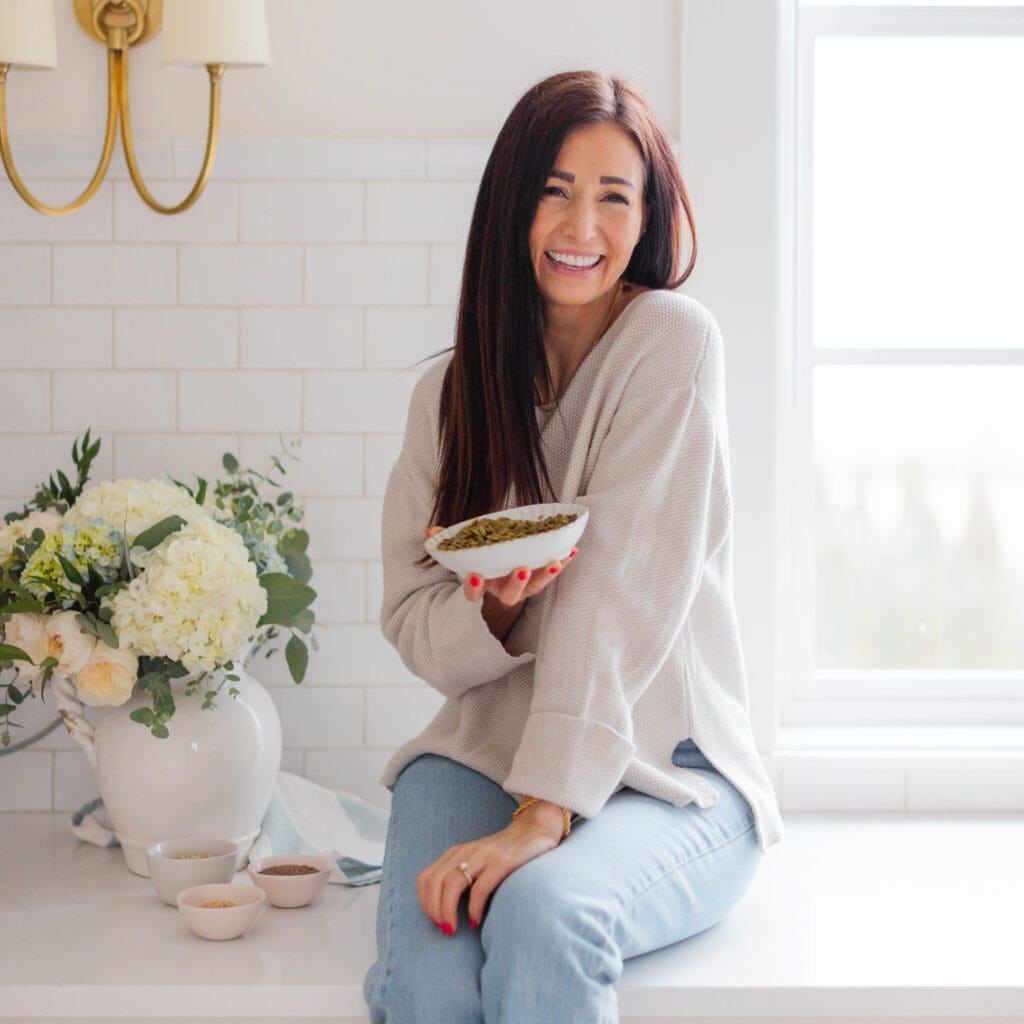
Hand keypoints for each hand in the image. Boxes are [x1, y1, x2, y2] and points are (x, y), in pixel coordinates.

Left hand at [417, 802, 566, 934]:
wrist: (535, 829)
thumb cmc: (504, 853)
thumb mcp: (476, 861)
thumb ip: (461, 876)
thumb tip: (443, 910)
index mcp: (456, 853)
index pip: (425, 879)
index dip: (425, 903)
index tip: (435, 921)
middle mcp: (465, 852)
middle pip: (434, 883)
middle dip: (434, 910)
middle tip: (444, 929)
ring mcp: (483, 855)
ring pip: (451, 885)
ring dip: (448, 911)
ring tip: (454, 928)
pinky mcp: (502, 862)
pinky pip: (479, 889)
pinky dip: (473, 909)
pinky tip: (477, 921)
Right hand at [425, 525, 577, 603]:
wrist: (500, 570)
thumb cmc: (481, 559)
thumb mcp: (463, 551)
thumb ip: (447, 543)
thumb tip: (430, 534)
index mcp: (483, 585)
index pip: (474, 593)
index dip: (474, 587)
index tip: (474, 577)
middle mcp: (503, 590)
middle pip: (510, 595)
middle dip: (515, 584)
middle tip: (520, 569)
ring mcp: (523, 586)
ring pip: (535, 587)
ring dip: (545, 575)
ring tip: (554, 562)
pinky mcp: (539, 577)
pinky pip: (552, 571)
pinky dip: (562, 561)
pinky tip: (572, 550)